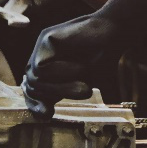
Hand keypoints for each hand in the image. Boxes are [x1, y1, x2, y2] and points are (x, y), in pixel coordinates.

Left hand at [22, 0, 146, 116]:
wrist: (115, 32)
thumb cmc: (102, 58)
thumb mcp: (80, 83)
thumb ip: (61, 94)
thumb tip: (43, 114)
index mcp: (49, 68)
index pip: (32, 90)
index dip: (35, 105)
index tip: (48, 115)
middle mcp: (42, 56)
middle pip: (31, 87)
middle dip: (55, 95)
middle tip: (84, 91)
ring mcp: (42, 46)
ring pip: (35, 79)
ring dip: (61, 87)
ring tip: (84, 84)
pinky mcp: (46, 38)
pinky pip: (40, 67)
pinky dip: (61, 72)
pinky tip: (79, 65)